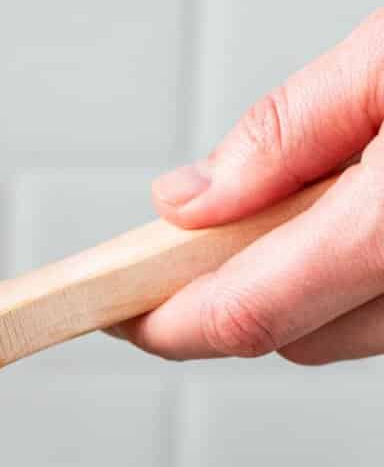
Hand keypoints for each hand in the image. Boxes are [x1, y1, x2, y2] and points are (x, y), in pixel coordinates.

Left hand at [126, 16, 383, 362]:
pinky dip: (354, 271)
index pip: (248, 315)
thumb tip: (189, 200)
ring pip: (348, 327)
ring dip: (302, 281)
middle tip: (186, 234)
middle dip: (232, 292)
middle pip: (297, 335)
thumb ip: (289, 131)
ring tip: (301, 192)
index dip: (164, 323)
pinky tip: (357, 201)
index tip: (110, 309)